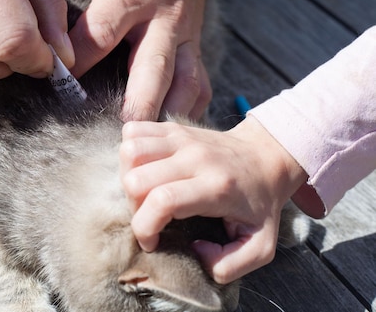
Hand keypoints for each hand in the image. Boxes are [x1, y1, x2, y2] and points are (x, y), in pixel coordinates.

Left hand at [36, 0, 218, 120]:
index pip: (100, 35)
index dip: (77, 62)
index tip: (56, 80)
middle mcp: (160, 15)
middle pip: (150, 68)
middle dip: (135, 103)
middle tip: (121, 138)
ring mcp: (183, 32)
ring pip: (182, 80)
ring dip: (167, 114)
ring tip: (150, 144)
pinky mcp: (195, 42)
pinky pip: (200, 81)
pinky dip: (190, 107)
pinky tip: (175, 129)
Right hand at [119, 116, 307, 282]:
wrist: (266, 156)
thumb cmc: (260, 204)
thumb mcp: (261, 247)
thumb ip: (230, 266)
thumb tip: (195, 251)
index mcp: (216, 187)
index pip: (163, 200)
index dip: (145, 227)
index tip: (153, 242)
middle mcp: (195, 158)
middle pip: (137, 179)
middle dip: (134, 208)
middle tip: (150, 218)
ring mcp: (182, 138)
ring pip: (129, 152)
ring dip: (127, 178)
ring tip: (144, 193)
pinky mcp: (172, 128)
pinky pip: (133, 131)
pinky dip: (129, 153)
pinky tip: (144, 169)